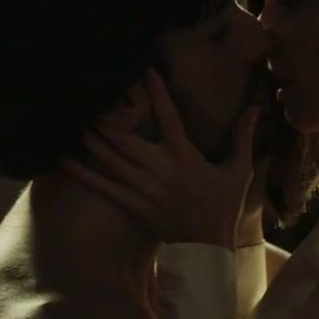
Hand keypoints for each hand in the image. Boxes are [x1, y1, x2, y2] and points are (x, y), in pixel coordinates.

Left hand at [62, 70, 262, 248]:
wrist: (208, 246)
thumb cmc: (222, 206)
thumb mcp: (238, 170)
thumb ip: (243, 137)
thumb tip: (255, 108)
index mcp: (185, 156)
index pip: (169, 117)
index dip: (156, 92)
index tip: (144, 71)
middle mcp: (160, 168)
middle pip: (126, 138)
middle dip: (106, 118)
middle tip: (90, 98)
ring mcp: (143, 188)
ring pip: (110, 158)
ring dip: (90, 138)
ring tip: (73, 120)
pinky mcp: (131, 204)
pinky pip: (101, 186)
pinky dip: (81, 172)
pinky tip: (63, 158)